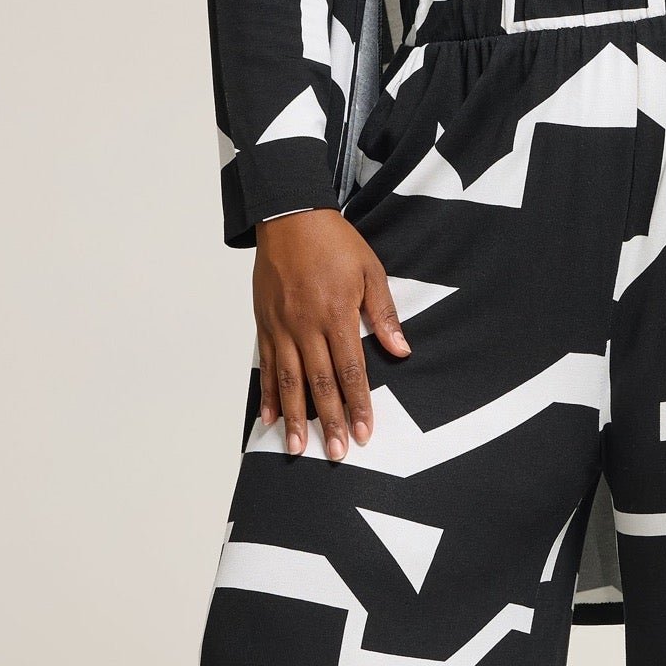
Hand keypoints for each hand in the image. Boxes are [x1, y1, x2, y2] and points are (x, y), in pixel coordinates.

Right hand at [252, 209, 409, 458]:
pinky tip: (270, 419)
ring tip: (298, 448)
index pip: (351, 370)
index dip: (359, 405)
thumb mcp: (370, 270)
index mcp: (336, 314)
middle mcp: (306, 325)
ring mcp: (281, 326)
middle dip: (329, 421)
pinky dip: (267, 395)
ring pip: (288, 381)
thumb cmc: (333, 241)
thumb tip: (401, 351)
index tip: (366, 433)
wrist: (288, 213)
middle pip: (320, 383)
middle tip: (337, 453)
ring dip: (295, 417)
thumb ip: (384, 313)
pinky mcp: (264, 323)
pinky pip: (264, 366)